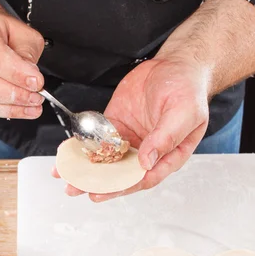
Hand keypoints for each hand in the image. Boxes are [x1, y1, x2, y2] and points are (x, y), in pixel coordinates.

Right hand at [0, 12, 45, 118]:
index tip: (37, 82)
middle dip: (14, 95)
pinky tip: (19, 110)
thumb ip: (26, 52)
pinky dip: (3, 113)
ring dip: (10, 108)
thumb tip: (31, 78)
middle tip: (36, 97)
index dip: (16, 73)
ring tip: (32, 107)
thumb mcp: (18, 31)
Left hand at [52, 57, 210, 201]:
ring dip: (87, 169)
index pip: (144, 177)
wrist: (175, 64)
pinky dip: (83, 147)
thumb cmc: (188, 89)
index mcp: (168, 155)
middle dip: (98, 183)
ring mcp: (130, 140)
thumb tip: (148, 161)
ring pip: (107, 160)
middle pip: (121, 174)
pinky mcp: (116, 125)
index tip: (103, 191)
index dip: (123, 186)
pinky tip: (68, 152)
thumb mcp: (184, 112)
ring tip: (66, 175)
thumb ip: (166, 137)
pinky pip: (98, 140)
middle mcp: (147, 152)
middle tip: (78, 188)